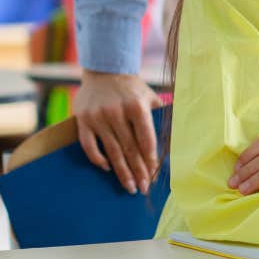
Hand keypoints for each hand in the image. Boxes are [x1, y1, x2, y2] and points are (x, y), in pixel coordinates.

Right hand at [73, 71, 161, 193]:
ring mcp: (98, 117)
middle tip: (144, 187)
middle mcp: (117, 112)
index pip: (146, 139)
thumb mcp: (150, 97)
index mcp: (136, 106)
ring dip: (122, 171)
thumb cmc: (132, 88)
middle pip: (130, 149)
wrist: (104, 70)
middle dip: (138, 171)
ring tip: (131, 186)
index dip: (150, 159)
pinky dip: (97, 159)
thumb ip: (160, 115)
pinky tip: (107, 168)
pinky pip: (89, 145)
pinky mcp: (83, 120)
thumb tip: (175, 137)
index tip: (154, 174)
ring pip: (112, 151)